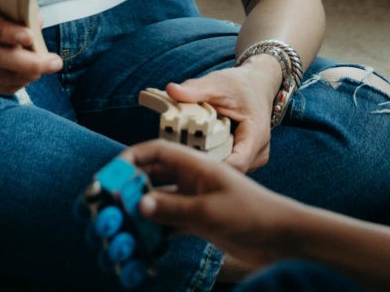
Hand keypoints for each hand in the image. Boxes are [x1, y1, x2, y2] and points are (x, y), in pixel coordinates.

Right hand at [0, 0, 61, 93]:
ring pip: (1, 77)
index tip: (31, 37)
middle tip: (55, 63)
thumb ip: (20, 8)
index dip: (9, 32)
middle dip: (31, 63)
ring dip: (28, 75)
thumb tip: (38, 22)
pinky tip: (28, 74)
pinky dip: (18, 83)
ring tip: (45, 67)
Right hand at [123, 140, 304, 272]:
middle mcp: (193, 178)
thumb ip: (173, 208)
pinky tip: (141, 238)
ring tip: (120, 221)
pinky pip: (170, 219)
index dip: (131, 157)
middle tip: (108, 200)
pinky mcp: (199, 219)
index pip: (157, 151)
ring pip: (159, 198)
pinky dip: (156, 227)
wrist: (282, 236)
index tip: (110, 172)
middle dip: (130, 184)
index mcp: (197, 164)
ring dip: (141, 207)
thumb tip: (138, 204)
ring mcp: (195, 198)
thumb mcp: (209, 211)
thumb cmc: (252, 214)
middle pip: (153, 174)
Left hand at [163, 55, 280, 172]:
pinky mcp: (244, 160)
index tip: (187, 157)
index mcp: (256, 135)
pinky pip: (225, 167)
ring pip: (225, 171)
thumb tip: (171, 90)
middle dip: (202, 163)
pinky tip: (193, 150)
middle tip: (176, 152)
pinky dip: (210, 159)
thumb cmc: (240, 85)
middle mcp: (257, 153)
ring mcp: (252, 160)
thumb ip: (195, 90)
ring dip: (205, 163)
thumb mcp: (218, 83)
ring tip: (183, 150)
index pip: (235, 163)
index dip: (210, 164)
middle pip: (227, 170)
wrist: (257, 85)